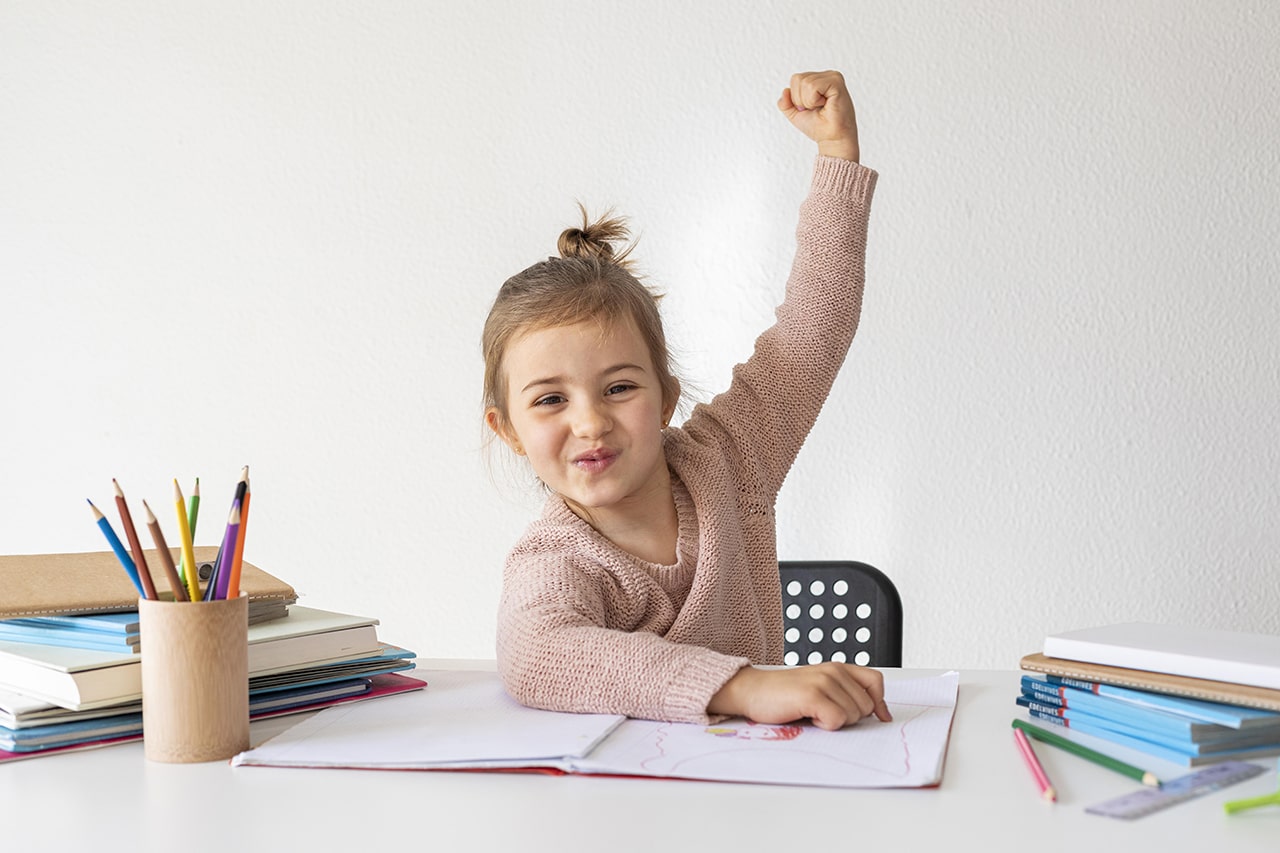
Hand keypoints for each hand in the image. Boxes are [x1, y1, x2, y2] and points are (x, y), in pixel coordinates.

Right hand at [707, 662, 891, 729]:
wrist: (752, 691)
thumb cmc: (783, 694)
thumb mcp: (820, 688)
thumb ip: (845, 693)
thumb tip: (876, 713)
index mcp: (837, 667)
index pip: (875, 682)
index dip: (878, 703)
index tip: (878, 717)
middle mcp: (833, 671)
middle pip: (866, 706)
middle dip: (850, 717)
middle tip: (824, 713)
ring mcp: (823, 681)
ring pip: (853, 715)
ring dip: (835, 722)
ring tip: (813, 714)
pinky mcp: (812, 695)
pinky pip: (837, 720)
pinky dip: (824, 726)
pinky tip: (809, 717)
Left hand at [777, 70, 859, 161]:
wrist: (832, 139)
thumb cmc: (818, 126)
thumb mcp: (795, 114)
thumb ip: (785, 103)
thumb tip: (785, 90)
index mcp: (817, 80)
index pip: (795, 79)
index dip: (796, 98)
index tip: (810, 108)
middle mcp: (825, 76)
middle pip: (797, 78)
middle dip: (800, 99)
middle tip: (815, 108)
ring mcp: (832, 77)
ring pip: (805, 82)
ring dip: (808, 101)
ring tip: (821, 107)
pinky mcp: (836, 82)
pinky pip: (813, 86)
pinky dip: (814, 100)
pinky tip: (826, 104)